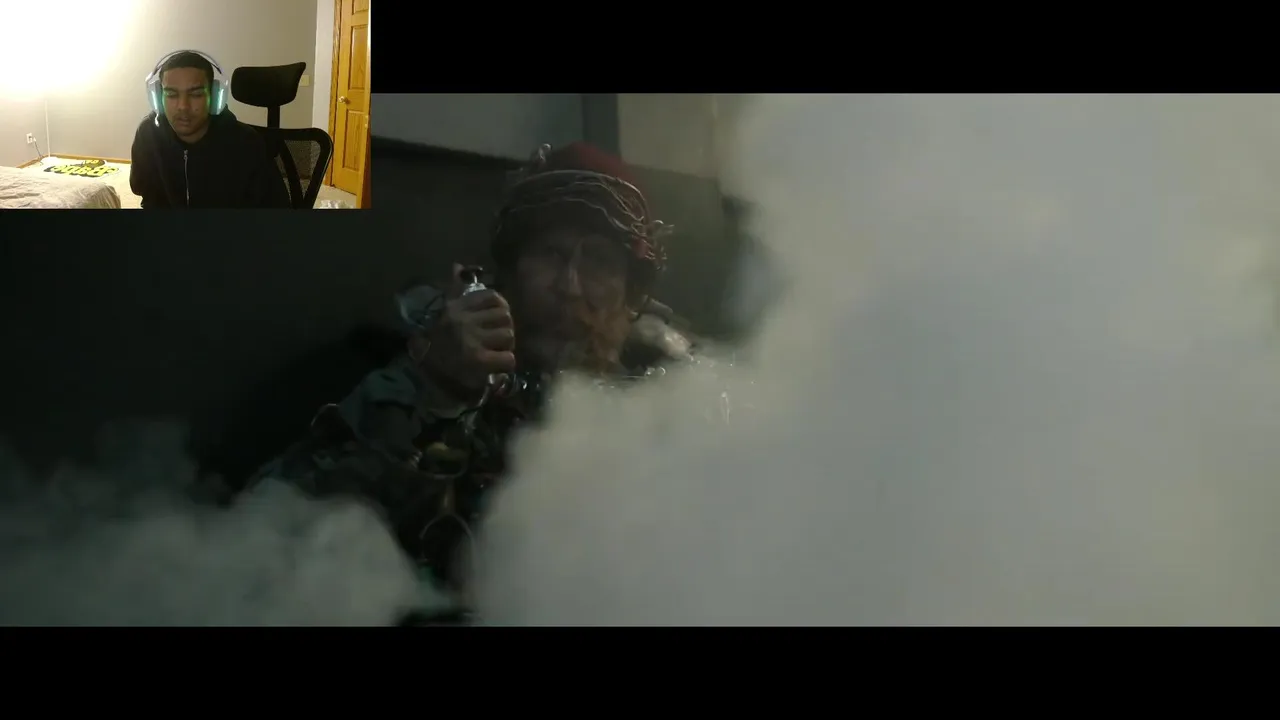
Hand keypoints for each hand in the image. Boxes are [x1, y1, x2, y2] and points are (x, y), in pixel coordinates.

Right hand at [419, 264, 516, 390]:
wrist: (420, 369)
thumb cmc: (435, 339)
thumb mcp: (444, 310)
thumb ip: (453, 287)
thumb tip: (458, 265)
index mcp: (459, 308)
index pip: (492, 298)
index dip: (501, 308)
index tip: (496, 319)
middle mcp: (466, 321)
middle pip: (505, 317)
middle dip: (505, 327)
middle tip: (498, 338)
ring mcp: (473, 341)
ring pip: (508, 335)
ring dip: (507, 345)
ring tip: (497, 351)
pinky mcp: (478, 361)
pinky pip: (508, 358)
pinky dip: (506, 362)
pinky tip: (497, 365)